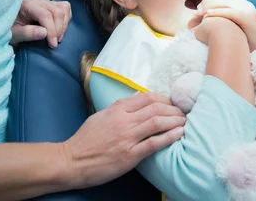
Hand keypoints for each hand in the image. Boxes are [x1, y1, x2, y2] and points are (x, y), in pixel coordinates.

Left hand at [11, 0, 71, 47]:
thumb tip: (43, 32)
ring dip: (64, 25)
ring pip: (64, 9)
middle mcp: (38, 2)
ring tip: (57, 38)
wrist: (7, 28)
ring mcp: (46, 3)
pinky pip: (65, 8)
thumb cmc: (8, 31)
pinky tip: (60, 30)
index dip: (51, 30)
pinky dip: (66, 20)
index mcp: (26, 6)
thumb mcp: (13, 35)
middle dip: (59, 29)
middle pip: (57, 11)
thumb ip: (26, 33)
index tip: (52, 44)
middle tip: (54, 43)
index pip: (45, 15)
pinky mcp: (51, 6)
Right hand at [62, 92, 184, 188]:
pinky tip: (179, 134)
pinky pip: (154, 143)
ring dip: (175, 120)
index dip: (164, 98)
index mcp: (117, 109)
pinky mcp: (129, 155)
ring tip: (185, 121)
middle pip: (156, 108)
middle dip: (174, 109)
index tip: (172, 102)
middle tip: (183, 112)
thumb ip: (121, 105)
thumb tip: (138, 95)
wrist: (71, 161)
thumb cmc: (85, 140)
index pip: (147, 97)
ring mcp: (127, 138)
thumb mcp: (101, 115)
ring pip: (158, 122)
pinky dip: (169, 137)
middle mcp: (123, 121)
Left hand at [198, 0, 255, 51]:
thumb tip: (216, 20)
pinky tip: (207, 15)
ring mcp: (247, 10)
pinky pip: (229, 11)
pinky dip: (217, 12)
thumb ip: (229, 20)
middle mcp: (246, 5)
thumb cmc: (250, 42)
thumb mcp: (238, 27)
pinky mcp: (247, 17)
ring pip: (226, 1)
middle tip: (197, 4)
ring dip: (210, 5)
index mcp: (245, 5)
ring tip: (198, 11)